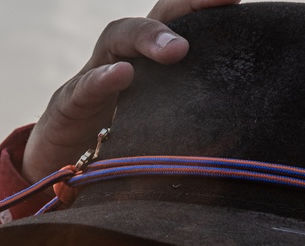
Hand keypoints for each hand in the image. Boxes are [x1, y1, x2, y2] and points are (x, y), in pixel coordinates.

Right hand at [21, 0, 240, 182]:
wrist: (56, 170)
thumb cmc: (115, 149)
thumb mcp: (157, 135)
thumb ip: (189, 124)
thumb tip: (249, 135)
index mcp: (146, 66)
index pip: (177, 23)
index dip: (205, 6)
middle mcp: (119, 59)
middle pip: (151, 19)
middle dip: (186, 6)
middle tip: (223, 3)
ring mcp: (89, 79)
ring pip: (116, 40)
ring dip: (147, 38)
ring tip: (178, 49)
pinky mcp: (65, 108)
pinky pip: (82, 88)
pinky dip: (101, 80)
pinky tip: (122, 75)